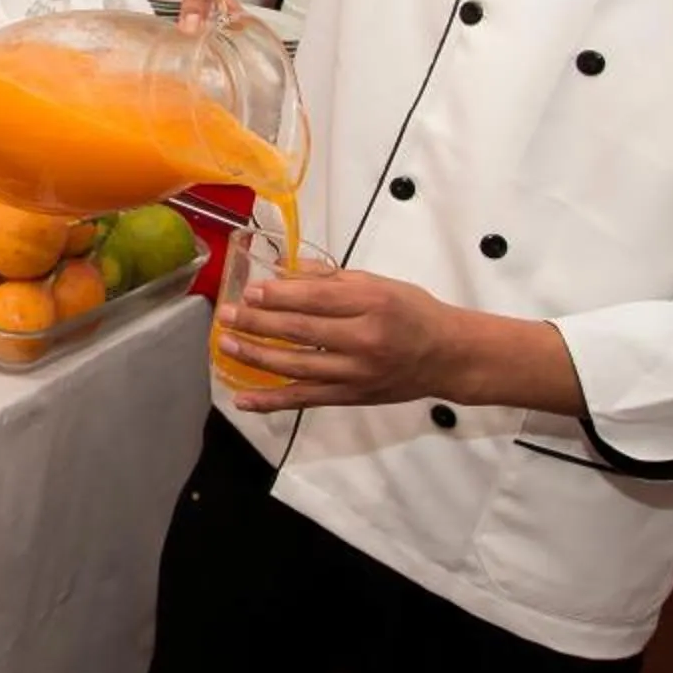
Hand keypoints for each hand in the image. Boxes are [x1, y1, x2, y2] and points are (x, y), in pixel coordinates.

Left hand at [213, 266, 468, 413]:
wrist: (447, 357)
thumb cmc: (412, 312)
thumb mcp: (378, 283)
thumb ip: (330, 277)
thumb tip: (283, 270)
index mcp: (371, 303)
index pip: (315, 299)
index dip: (278, 296)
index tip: (249, 292)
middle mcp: (363, 339)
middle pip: (300, 331)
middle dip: (257, 322)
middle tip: (226, 314)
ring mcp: (355, 372)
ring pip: (296, 366)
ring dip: (255, 356)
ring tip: (225, 344)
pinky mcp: (350, 396)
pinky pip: (304, 399)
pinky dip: (271, 402)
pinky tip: (242, 400)